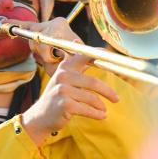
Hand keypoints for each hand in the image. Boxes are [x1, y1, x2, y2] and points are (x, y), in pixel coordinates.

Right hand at [9, 18, 119, 144]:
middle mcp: (62, 76)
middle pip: (93, 82)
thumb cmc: (57, 97)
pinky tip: (101, 116)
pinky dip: (97, 114)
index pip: (84, 56)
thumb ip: (74, 64)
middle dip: (108, 92)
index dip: (100, 55)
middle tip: (116, 99)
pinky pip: (88, 109)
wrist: (40, 117)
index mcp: (65, 67)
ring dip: (101, 106)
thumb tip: (77, 41)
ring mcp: (62, 90)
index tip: (114, 57)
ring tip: (103, 110)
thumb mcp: (63, 78)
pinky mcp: (65, 105)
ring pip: (92, 98)